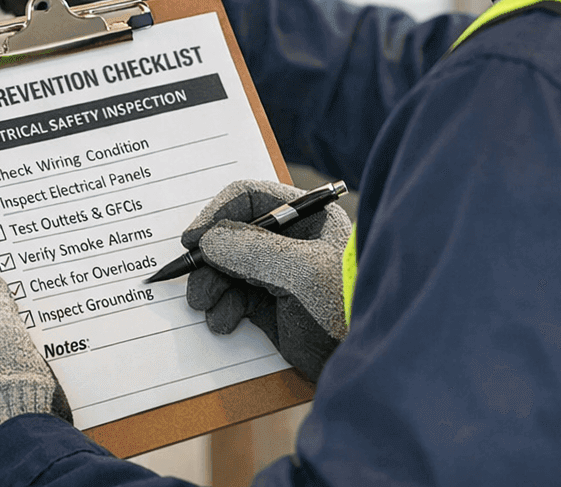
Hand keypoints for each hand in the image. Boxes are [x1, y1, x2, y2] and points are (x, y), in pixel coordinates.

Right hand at [183, 180, 349, 381]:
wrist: (369, 363)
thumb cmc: (345, 307)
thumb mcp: (302, 273)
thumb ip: (254, 251)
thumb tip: (209, 240)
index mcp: (308, 217)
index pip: (251, 198)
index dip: (217, 214)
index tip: (191, 239)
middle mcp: (292, 240)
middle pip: (234, 235)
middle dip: (211, 258)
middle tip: (194, 283)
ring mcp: (281, 274)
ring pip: (230, 268)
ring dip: (212, 285)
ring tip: (204, 306)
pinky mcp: (273, 307)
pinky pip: (236, 298)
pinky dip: (222, 308)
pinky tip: (222, 322)